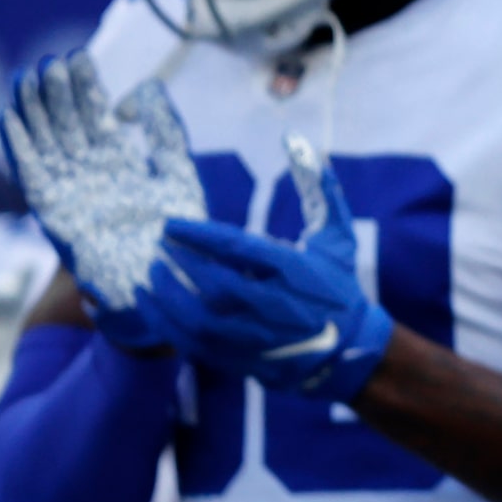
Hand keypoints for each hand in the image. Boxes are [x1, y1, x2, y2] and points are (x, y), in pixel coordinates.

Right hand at [0, 54, 202, 349]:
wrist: (169, 282)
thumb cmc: (181, 234)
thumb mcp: (178, 173)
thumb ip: (165, 131)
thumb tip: (148, 88)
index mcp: (120, 167)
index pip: (96, 118)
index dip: (86, 89)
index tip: (79, 57)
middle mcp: (91, 176)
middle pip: (67, 125)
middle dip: (58, 92)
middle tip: (52, 60)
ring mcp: (70, 193)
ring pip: (45, 142)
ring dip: (33, 110)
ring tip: (27, 76)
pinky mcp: (53, 213)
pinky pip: (30, 175)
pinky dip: (19, 146)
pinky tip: (10, 117)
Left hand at [140, 138, 393, 402]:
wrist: (350, 349)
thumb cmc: (338, 285)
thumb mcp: (337, 236)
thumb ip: (319, 190)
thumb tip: (297, 142)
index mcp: (298, 272)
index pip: (238, 249)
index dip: (199, 236)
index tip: (170, 225)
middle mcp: (278, 306)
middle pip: (217, 285)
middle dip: (182, 265)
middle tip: (159, 247)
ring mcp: (261, 338)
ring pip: (201, 320)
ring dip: (168, 296)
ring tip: (150, 274)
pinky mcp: (246, 360)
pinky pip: (196, 345)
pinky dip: (166, 325)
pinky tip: (151, 304)